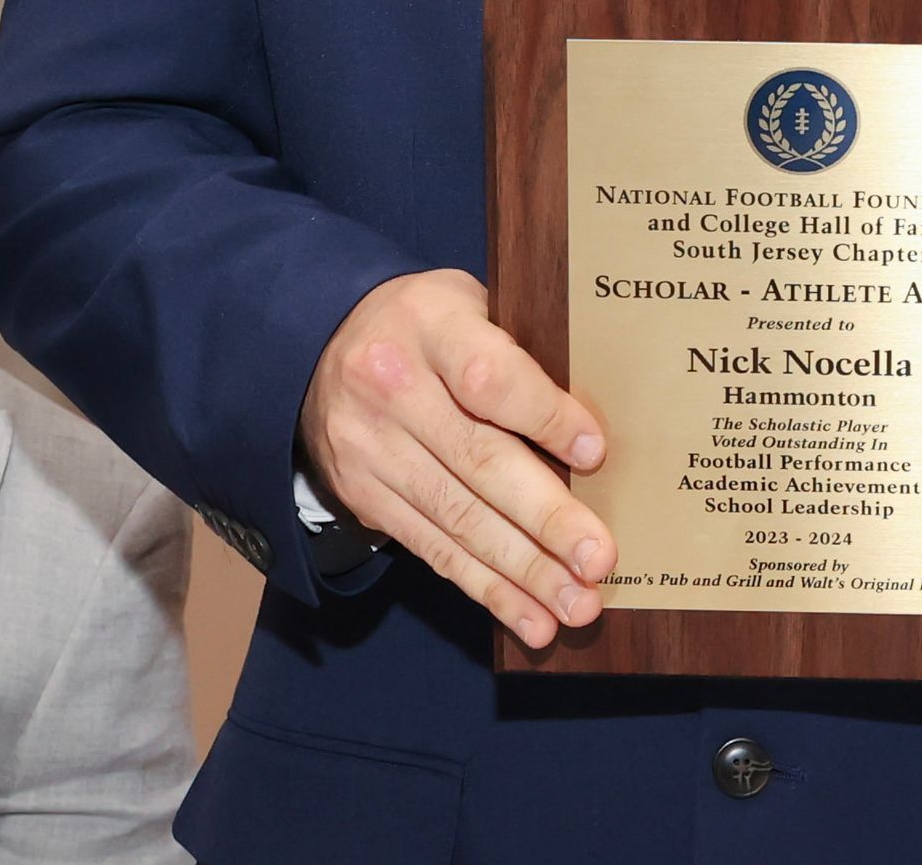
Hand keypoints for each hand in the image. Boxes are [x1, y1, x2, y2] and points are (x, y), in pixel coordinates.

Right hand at [300, 267, 614, 648]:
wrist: (322, 347)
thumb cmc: (429, 325)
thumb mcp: (470, 303)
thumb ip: (521, 347)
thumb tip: (596, 421)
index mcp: (429, 324)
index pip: (489, 378)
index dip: (544, 417)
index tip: (594, 455)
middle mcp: (392, 387)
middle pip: (478, 461)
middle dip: (545, 519)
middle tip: (599, 560)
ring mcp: (372, 448)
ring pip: (458, 518)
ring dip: (523, 571)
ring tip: (576, 605)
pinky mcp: (364, 497)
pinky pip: (433, 549)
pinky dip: (486, 588)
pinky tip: (530, 618)